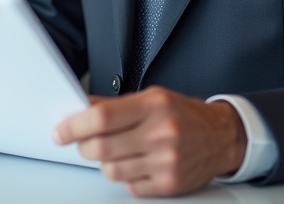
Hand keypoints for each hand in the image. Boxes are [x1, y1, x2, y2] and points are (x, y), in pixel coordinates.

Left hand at [53, 87, 245, 196]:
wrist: (221, 137)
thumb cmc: (183, 115)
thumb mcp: (151, 97)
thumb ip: (115, 105)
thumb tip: (80, 108)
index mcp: (154, 105)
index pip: (102, 118)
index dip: (74, 126)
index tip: (61, 131)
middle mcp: (161, 133)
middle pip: (102, 148)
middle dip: (83, 147)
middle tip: (81, 143)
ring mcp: (166, 161)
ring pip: (112, 171)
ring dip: (103, 163)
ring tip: (112, 152)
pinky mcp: (170, 184)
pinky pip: (130, 186)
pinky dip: (125, 177)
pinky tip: (134, 164)